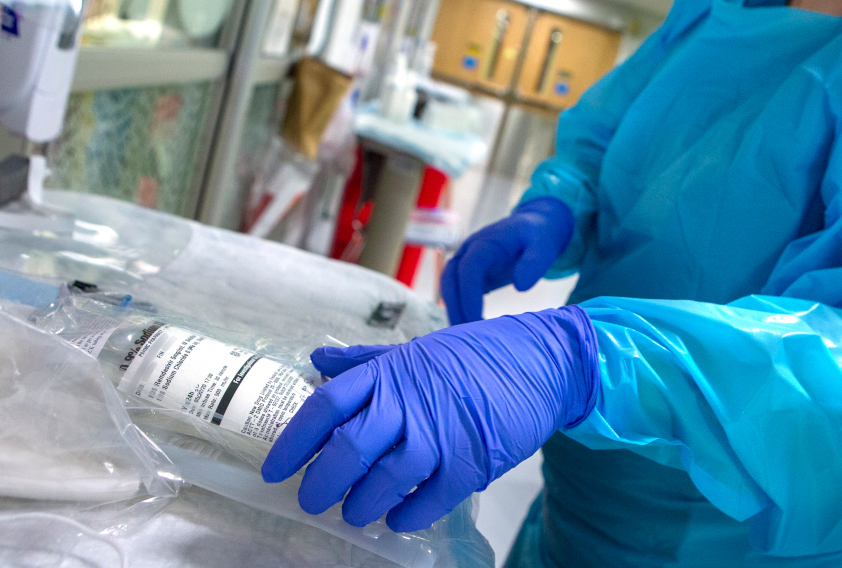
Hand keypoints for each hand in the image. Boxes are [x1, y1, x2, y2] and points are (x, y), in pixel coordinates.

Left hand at [260, 306, 598, 532]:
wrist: (541, 361)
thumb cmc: (478, 355)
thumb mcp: (419, 350)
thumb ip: (368, 361)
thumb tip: (319, 361)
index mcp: (392, 372)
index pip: (328, 405)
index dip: (294, 440)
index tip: (273, 467)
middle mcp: (410, 401)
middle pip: (348, 448)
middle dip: (321, 483)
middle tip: (311, 499)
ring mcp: (442, 432)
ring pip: (384, 480)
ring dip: (361, 504)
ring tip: (354, 512)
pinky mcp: (472, 461)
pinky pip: (429, 499)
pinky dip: (407, 515)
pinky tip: (396, 518)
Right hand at [440, 196, 573, 324]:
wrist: (534, 227)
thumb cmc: (539, 237)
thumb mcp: (544, 247)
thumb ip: (534, 263)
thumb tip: (520, 287)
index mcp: (487, 241)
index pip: (469, 268)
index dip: (469, 294)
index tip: (476, 319)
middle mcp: (470, 249)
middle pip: (450, 278)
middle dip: (454, 306)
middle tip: (464, 336)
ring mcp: (466, 260)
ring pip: (448, 286)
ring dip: (453, 310)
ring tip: (464, 338)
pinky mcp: (469, 273)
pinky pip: (457, 291)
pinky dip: (459, 308)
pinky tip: (468, 329)